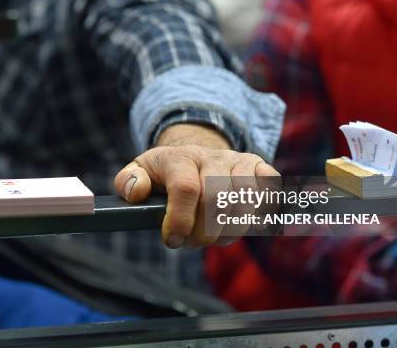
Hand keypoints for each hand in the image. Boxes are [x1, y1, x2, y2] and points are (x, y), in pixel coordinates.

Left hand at [114, 124, 279, 247]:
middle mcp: (214, 157)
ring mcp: (240, 161)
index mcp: (180, 158)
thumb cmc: (167, 172)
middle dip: (204, 233)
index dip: (180, 220)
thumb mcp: (141, 172)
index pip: (186, 188)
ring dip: (228, 231)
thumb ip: (128, 182)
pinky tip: (238, 221)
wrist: (198, 154)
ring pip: (245, 204)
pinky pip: (269, 195)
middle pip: (217, 200)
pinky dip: (257, 215)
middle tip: (192, 241)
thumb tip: (136, 192)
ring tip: (213, 234)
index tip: (172, 240)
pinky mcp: (262, 169)